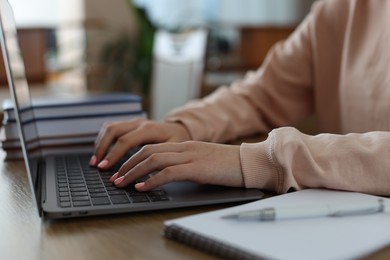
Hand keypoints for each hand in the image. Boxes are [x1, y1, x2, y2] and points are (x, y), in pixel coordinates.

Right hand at [90, 118, 191, 168]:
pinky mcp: (130, 124)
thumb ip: (159, 160)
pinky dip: (103, 140)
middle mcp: (140, 123)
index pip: (126, 140)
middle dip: (103, 149)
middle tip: (97, 166)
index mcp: (150, 129)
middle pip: (114, 130)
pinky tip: (101, 154)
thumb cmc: (178, 142)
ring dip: (100, 144)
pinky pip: (112, 128)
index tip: (104, 168)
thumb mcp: (174, 151)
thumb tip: (143, 176)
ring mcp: (134, 122)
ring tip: (96, 161)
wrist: (181, 130)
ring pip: (110, 127)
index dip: (114, 155)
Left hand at [110, 141, 243, 190]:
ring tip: (121, 183)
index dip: (134, 158)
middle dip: (127, 164)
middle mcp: (184, 147)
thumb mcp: (204, 160)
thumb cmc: (229, 165)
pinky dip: (151, 181)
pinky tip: (141, 188)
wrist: (250, 162)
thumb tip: (168, 174)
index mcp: (185, 145)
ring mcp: (190, 156)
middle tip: (115, 177)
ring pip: (153, 160)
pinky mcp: (196, 168)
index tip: (123, 170)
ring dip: (133, 172)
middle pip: (147, 151)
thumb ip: (186, 163)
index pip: (152, 147)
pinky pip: (167, 173)